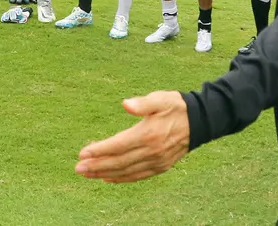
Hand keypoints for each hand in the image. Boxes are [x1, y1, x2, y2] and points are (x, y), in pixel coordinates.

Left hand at [75, 91, 190, 182]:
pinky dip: (121, 178)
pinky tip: (108, 178)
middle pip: (119, 162)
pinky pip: (137, 176)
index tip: (82, 153)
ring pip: (126, 171)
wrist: (200, 121)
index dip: (99, 150)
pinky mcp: (161, 167)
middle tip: (78, 168)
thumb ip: (143, 103)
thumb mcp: (161, 98)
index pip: (118, 145)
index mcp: (149, 134)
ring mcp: (157, 161)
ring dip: (104, 174)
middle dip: (97, 166)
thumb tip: (125, 104)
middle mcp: (152, 151)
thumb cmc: (176, 107)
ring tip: (87, 174)